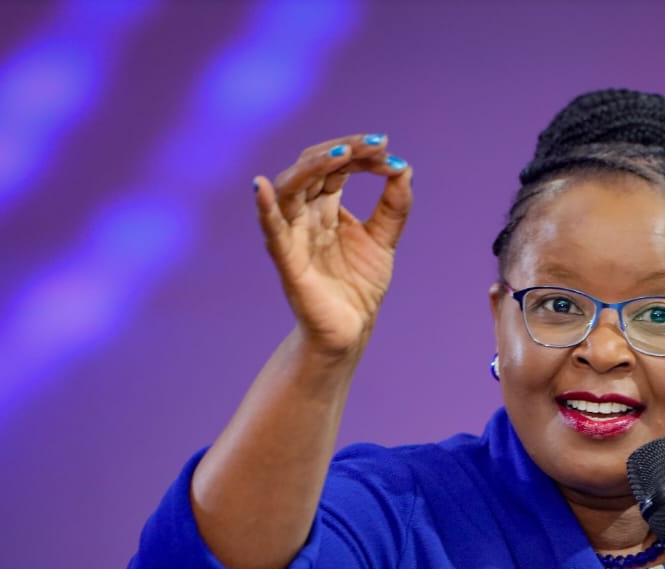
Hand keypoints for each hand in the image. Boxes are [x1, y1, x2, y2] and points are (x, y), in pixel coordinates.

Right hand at [252, 134, 413, 358]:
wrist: (351, 330)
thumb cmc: (359, 286)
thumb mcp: (384, 240)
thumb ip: (394, 206)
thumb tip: (404, 167)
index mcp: (325, 206)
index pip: (336, 167)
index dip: (360, 154)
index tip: (388, 148)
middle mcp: (305, 214)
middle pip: (313, 167)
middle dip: (344, 151)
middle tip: (375, 143)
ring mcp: (293, 234)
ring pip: (291, 188)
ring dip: (314, 167)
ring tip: (343, 156)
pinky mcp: (287, 260)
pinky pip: (270, 229)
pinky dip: (263, 207)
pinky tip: (261, 186)